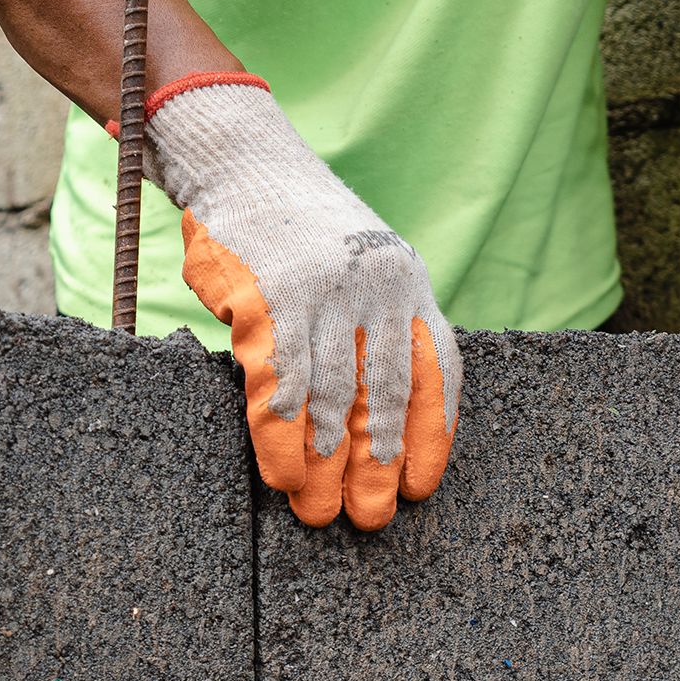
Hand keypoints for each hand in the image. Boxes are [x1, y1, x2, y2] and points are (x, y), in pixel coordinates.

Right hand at [141, 73, 461, 530]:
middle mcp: (379, 286)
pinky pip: (281, 386)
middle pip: (386, 394)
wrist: (243, 162)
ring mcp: (327, 291)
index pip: (436, 370)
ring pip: (332, 398)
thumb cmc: (298, 227)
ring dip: (326, 465)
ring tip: (320, 512)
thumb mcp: (360, 266)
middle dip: (378, 465)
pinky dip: (282, 438)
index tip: (423, 486)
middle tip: (370, 519)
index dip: (432, 435)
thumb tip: (369, 421)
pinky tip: (283, 474)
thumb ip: (374, 326)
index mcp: (409, 281)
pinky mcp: (274, 298)